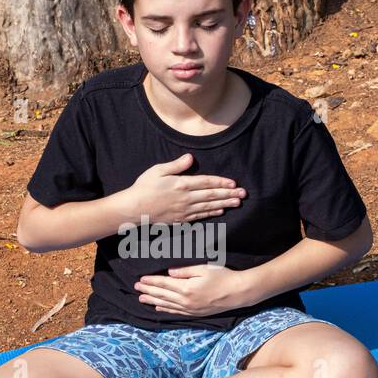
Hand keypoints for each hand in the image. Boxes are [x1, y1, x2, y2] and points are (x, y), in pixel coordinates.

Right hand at [127, 152, 245, 223]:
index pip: (206, 182)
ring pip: (208, 207)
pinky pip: (200, 216)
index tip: (234, 183)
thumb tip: (190, 158)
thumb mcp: (158, 170)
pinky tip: (220, 211)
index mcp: (181, 184)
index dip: (221, 182)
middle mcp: (186, 198)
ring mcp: (184, 210)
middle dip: (229, 194)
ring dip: (224, 204)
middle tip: (243, 194)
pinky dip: (211, 213)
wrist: (134, 209)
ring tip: (237, 202)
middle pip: (211, 195)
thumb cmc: (144, 187)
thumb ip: (176, 165)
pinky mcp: (180, 219)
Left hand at [133, 263, 252, 315]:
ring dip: (153, 301)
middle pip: (162, 295)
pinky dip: (165, 309)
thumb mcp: (203, 268)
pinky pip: (176, 312)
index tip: (140, 279)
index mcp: (186, 288)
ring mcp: (190, 309)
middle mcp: (186, 301)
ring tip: (141, 299)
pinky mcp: (195, 313)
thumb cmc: (222, 276)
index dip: (151, 281)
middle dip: (148, 291)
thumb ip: (184, 270)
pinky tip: (158, 307)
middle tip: (136, 288)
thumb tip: (169, 272)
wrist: (237, 293)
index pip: (164, 284)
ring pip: (167, 305)